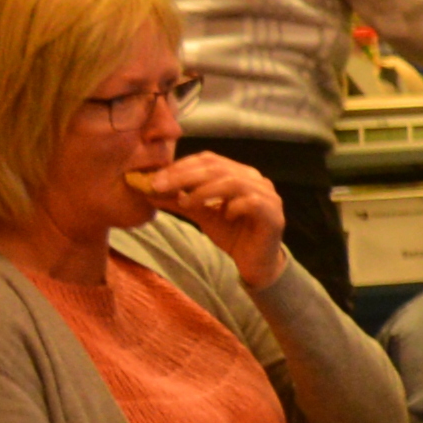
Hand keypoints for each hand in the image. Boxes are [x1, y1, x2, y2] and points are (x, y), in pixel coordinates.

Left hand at [145, 149, 290, 279]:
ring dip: (205, 191)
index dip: (181, 166)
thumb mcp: (201, 214)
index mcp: (239, 174)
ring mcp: (268, 196)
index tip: (155, 179)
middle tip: (159, 186)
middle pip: (218, 168)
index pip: (209, 160)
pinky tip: (223, 216)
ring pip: (234, 182)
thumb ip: (179, 201)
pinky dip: (233, 206)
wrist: (255, 262)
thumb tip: (148, 191)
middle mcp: (255, 179)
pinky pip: (251, 202)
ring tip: (186, 203)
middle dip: (185, 176)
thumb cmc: (232, 234)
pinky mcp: (274, 215)